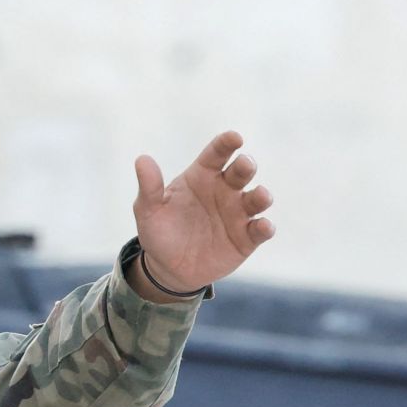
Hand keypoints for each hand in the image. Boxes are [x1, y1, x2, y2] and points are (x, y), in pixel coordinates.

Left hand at [131, 131, 273, 296]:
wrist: (169, 268)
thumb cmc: (160, 232)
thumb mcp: (149, 211)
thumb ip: (150, 187)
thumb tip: (142, 159)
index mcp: (202, 176)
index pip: (216, 154)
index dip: (226, 143)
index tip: (235, 137)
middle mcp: (224, 190)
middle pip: (241, 172)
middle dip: (246, 165)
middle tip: (245, 165)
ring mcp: (238, 214)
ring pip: (256, 199)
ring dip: (261, 195)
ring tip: (260, 196)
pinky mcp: (246, 238)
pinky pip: (260, 230)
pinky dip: (265, 227)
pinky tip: (263, 226)